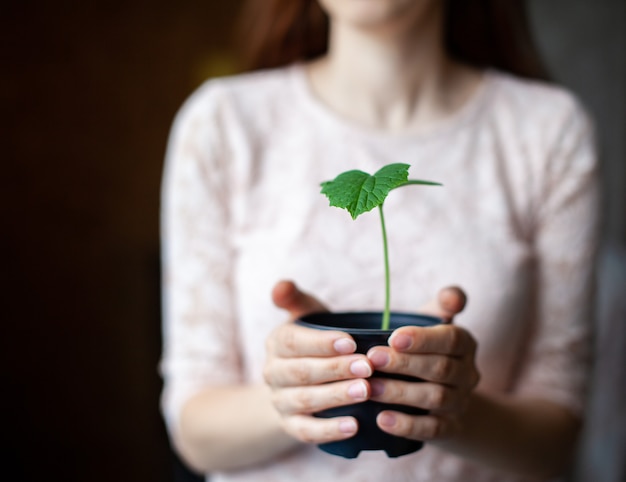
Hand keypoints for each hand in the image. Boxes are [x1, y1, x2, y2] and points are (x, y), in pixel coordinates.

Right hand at [264, 280, 374, 443]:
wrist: (297, 383)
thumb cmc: (313, 341)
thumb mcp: (305, 315)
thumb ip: (295, 299)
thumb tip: (282, 285)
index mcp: (277, 343)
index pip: (294, 341)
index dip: (322, 342)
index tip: (352, 342)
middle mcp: (273, 373)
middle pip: (302, 372)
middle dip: (336, 369)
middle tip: (368, 366)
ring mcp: (280, 401)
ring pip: (305, 400)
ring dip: (336, 397)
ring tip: (365, 391)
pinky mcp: (290, 426)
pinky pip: (306, 431)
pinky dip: (328, 430)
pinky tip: (354, 426)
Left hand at [366, 287, 479, 441]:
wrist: (441, 397)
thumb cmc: (425, 349)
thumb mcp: (432, 323)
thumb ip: (441, 305)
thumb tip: (452, 295)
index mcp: (464, 343)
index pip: (451, 339)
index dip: (423, 339)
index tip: (392, 337)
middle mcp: (468, 373)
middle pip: (441, 369)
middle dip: (404, 364)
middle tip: (371, 360)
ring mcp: (461, 402)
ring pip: (435, 398)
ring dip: (400, 393)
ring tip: (369, 389)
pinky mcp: (450, 428)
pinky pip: (432, 429)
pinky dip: (406, 425)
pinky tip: (381, 420)